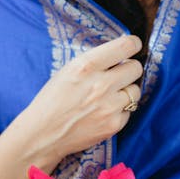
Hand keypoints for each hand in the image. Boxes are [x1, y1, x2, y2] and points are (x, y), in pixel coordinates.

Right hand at [21, 35, 143, 161]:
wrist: (44, 134)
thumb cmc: (52, 100)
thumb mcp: (68, 70)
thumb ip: (94, 62)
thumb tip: (119, 55)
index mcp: (87, 66)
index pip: (125, 46)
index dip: (133, 44)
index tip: (133, 46)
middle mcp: (101, 84)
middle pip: (136, 68)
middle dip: (129, 69)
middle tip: (120, 74)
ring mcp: (110, 106)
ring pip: (136, 90)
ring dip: (127, 90)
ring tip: (111, 95)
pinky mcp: (114, 124)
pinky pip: (129, 111)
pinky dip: (120, 110)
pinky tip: (105, 112)